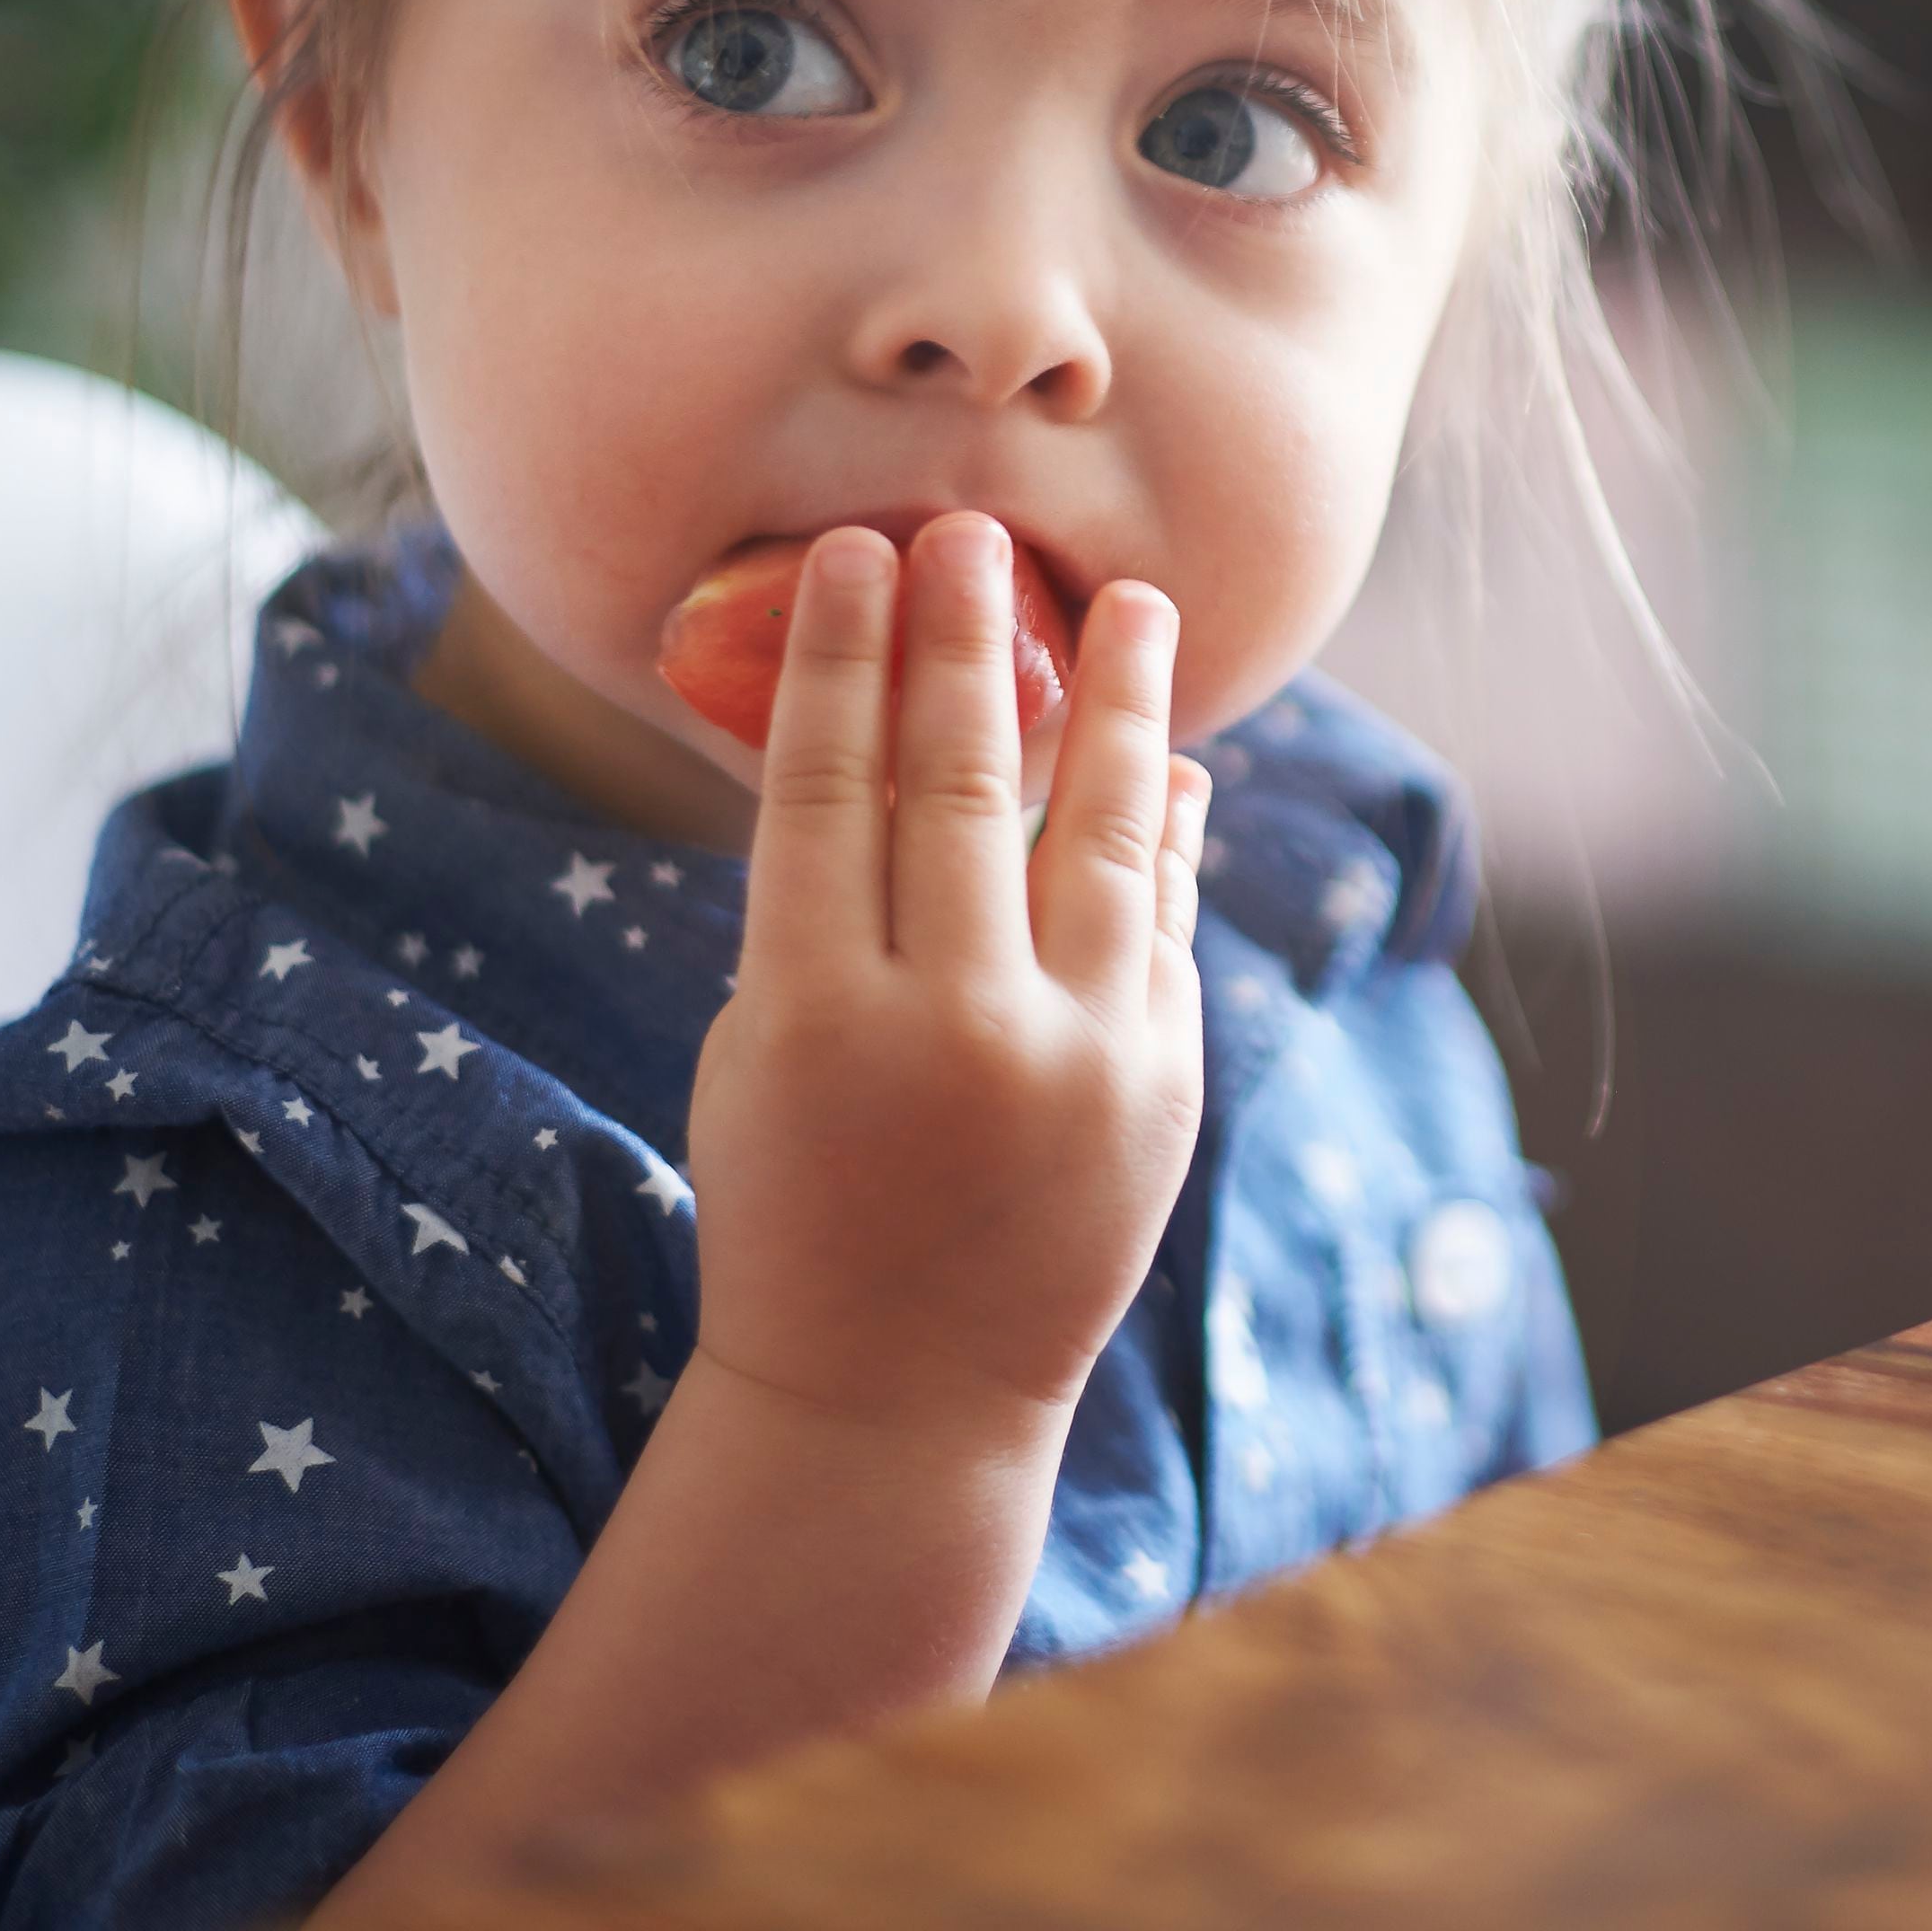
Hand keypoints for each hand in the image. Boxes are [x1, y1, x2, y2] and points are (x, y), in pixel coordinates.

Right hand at [681, 517, 1207, 1429]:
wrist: (895, 1396)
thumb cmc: (796, 1201)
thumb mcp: (761, 1052)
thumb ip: (827, 911)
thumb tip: (908, 742)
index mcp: (814, 1018)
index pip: (829, 791)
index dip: (845, 659)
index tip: (859, 555)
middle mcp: (952, 1031)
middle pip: (962, 787)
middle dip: (969, 644)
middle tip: (975, 534)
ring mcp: (1075, 1060)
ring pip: (1105, 837)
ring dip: (1121, 706)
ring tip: (1135, 604)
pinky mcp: (1161, 1088)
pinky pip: (1166, 924)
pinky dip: (1168, 837)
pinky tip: (1170, 763)